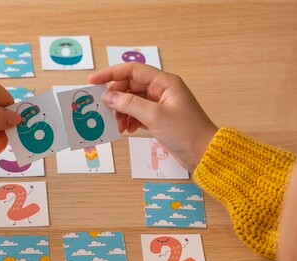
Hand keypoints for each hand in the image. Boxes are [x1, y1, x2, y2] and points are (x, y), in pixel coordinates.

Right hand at [89, 63, 217, 170]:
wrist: (204, 153)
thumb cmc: (186, 132)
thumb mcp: (155, 116)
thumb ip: (130, 104)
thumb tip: (108, 96)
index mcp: (165, 82)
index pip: (133, 71)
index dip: (111, 74)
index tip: (93, 81)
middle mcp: (162, 90)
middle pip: (131, 86)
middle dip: (116, 98)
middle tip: (103, 110)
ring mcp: (160, 105)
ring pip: (133, 101)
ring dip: (122, 111)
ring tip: (118, 126)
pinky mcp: (159, 119)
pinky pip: (138, 114)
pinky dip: (130, 120)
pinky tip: (128, 130)